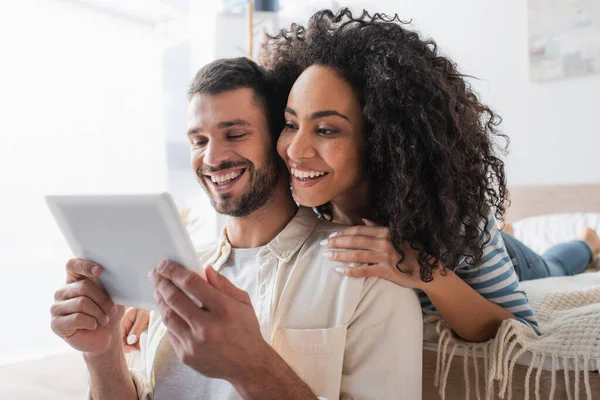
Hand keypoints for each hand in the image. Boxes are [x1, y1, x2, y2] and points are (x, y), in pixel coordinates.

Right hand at [50, 259, 124, 354]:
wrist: (106, 336)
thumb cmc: (108, 312)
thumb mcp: (113, 295)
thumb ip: (109, 283)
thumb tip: (117, 274)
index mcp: (74, 280)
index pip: (73, 265)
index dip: (84, 265)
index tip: (99, 271)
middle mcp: (62, 292)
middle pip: (84, 286)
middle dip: (103, 299)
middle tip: (111, 310)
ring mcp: (56, 308)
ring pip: (82, 303)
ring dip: (98, 313)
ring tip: (104, 319)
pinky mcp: (56, 324)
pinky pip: (77, 318)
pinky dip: (91, 322)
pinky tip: (93, 326)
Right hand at [120, 307, 149, 351]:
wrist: (158, 306)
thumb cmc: (149, 309)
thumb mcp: (143, 317)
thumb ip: (136, 328)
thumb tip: (130, 341)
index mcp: (124, 320)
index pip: (119, 334)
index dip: (123, 344)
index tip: (130, 350)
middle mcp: (126, 326)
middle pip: (123, 340)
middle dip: (129, 347)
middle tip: (136, 351)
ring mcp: (132, 329)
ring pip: (129, 342)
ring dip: (134, 347)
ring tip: (140, 349)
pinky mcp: (138, 333)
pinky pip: (135, 341)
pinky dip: (138, 345)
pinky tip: (141, 348)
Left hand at [148, 261, 276, 384]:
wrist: (249, 365)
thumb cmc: (246, 330)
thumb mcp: (243, 302)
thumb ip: (223, 284)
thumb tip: (205, 269)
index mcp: (223, 309)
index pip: (192, 284)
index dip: (174, 271)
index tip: (165, 264)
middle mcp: (207, 327)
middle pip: (174, 299)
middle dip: (161, 283)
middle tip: (155, 274)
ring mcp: (194, 343)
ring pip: (168, 317)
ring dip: (160, 301)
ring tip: (158, 290)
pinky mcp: (186, 356)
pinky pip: (170, 333)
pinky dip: (168, 319)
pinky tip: (168, 311)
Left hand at [322, 219, 426, 289]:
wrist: (428, 269)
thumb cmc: (411, 251)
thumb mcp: (396, 235)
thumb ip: (379, 228)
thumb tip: (364, 221)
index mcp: (385, 232)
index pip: (358, 231)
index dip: (343, 233)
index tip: (330, 236)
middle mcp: (384, 242)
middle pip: (354, 241)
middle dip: (336, 242)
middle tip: (323, 245)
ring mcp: (385, 256)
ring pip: (356, 254)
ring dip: (339, 255)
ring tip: (327, 256)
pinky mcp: (386, 271)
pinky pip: (364, 271)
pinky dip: (350, 271)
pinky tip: (339, 271)